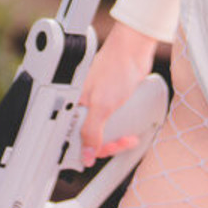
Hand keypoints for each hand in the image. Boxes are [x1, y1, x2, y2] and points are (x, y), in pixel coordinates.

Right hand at [78, 21, 157, 167]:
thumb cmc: (116, 67)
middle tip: (120, 144)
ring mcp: (98, 102)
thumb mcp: (102, 106)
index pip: (72, 137)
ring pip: (102, 131)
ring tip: (128, 139)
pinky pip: (113, 122)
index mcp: (73, 105)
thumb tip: (87, 155)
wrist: (134, 49)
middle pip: (89, 137)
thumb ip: (92, 132)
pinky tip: (128, 132)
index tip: (97, 158)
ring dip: (115, 139)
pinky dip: (120, 129)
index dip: (85, 150)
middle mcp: (83, 105)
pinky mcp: (112, 100)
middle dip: (105, 145)